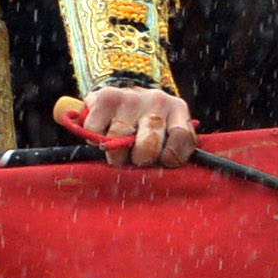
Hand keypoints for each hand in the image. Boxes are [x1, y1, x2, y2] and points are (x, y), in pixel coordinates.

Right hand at [74, 87, 197, 169]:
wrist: (122, 95)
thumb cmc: (148, 127)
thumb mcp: (167, 137)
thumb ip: (171, 154)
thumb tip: (161, 181)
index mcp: (177, 110)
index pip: (181, 136)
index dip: (172, 157)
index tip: (162, 164)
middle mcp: (157, 100)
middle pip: (148, 142)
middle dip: (140, 159)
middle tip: (136, 161)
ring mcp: (130, 98)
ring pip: (118, 138)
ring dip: (116, 156)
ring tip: (118, 155)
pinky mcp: (104, 98)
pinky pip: (95, 130)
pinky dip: (96, 141)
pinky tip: (103, 138)